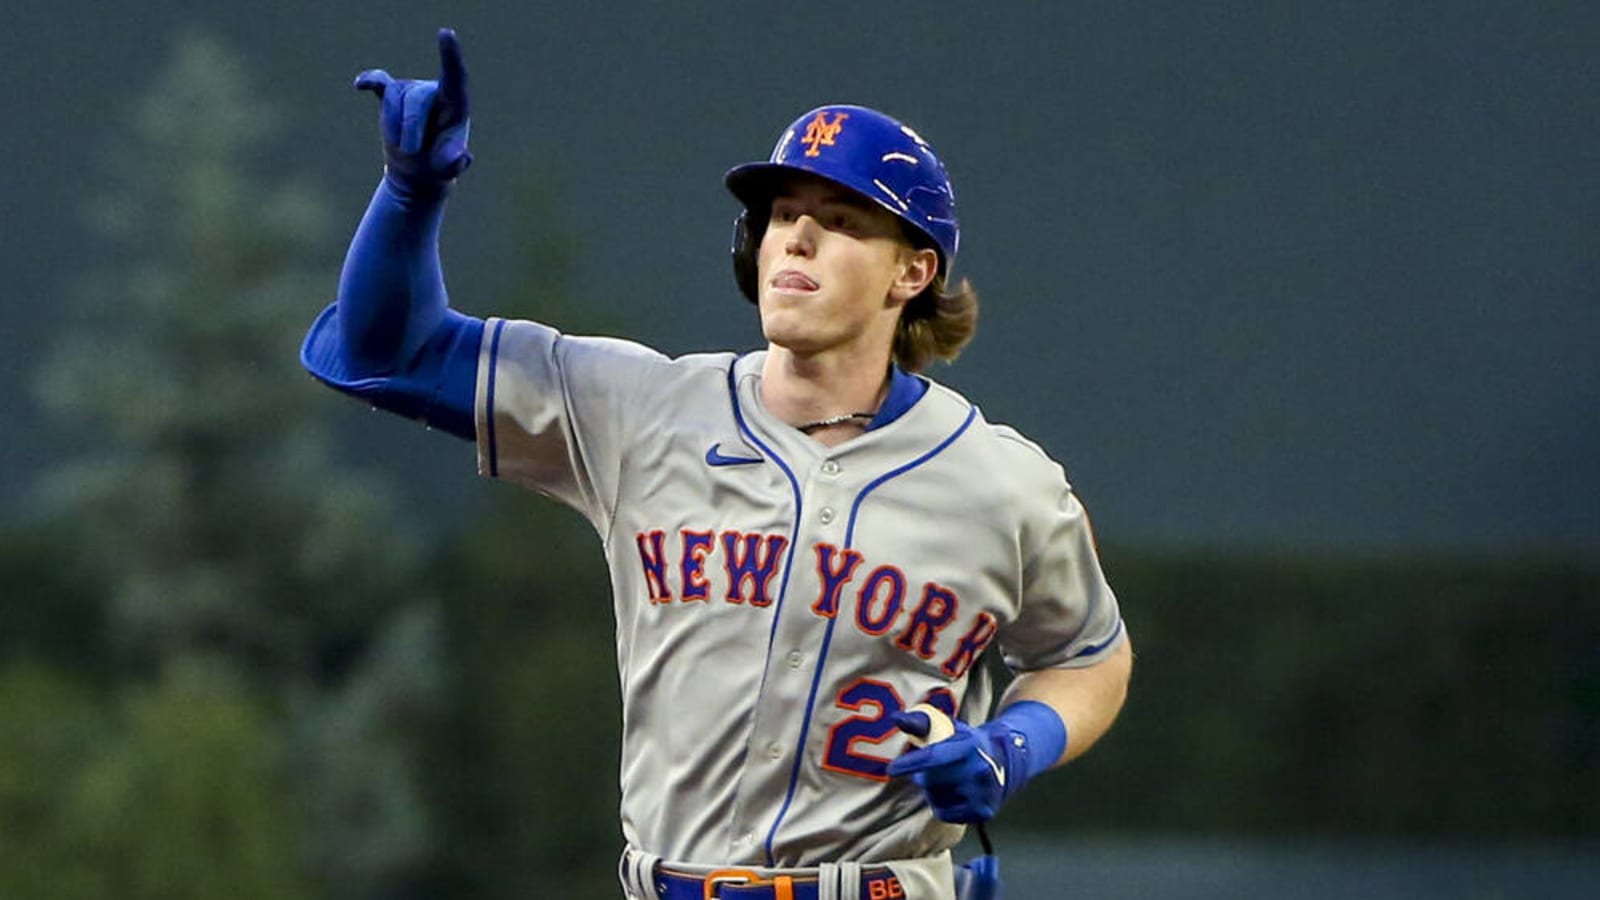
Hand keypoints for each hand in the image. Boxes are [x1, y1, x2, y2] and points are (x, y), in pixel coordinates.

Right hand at [354, 28, 472, 185]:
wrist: (418, 171)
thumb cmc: (438, 165)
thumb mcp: (447, 168)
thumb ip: (455, 163)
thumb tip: (463, 157)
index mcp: (456, 104)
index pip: (455, 75)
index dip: (450, 55)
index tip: (446, 34)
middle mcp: (433, 91)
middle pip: (416, 98)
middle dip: (410, 127)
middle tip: (412, 150)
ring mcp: (410, 92)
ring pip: (394, 98)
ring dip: (394, 126)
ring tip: (404, 145)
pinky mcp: (389, 96)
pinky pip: (379, 83)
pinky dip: (370, 81)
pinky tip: (360, 85)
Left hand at [887, 708, 1032, 823]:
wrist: (1006, 762)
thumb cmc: (968, 744)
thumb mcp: (948, 727)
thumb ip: (920, 722)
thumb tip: (895, 718)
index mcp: (969, 747)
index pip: (934, 757)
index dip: (911, 764)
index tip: (892, 769)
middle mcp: (978, 771)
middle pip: (931, 781)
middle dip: (925, 776)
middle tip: (934, 769)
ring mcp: (982, 793)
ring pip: (936, 799)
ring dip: (934, 791)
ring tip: (948, 780)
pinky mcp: (982, 812)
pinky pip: (945, 814)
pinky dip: (942, 806)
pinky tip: (954, 794)